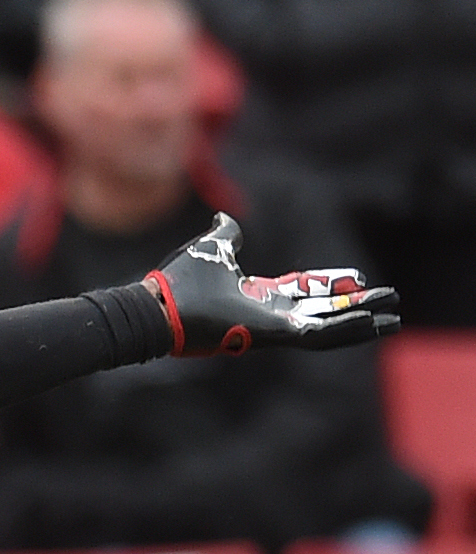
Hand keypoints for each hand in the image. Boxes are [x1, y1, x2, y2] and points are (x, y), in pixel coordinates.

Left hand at [148, 212, 400, 355]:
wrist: (160, 307)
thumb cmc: (180, 282)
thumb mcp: (214, 248)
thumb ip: (227, 234)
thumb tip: (224, 217)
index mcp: (258, 296)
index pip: (304, 290)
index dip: (330, 284)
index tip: (357, 278)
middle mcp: (269, 314)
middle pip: (323, 310)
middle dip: (357, 307)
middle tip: (389, 301)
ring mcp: (273, 328)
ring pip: (328, 328)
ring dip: (361, 324)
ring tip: (393, 319)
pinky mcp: (273, 336)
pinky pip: (317, 335)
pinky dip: (345, 329)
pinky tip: (372, 323)